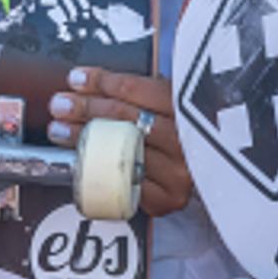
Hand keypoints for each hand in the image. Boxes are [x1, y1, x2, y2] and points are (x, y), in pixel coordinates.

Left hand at [50, 66, 192, 218]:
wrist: (215, 174)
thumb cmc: (186, 134)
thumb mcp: (175, 102)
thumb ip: (144, 92)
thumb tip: (96, 82)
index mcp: (193, 108)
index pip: (138, 90)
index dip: (103, 82)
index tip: (78, 79)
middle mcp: (187, 141)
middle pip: (127, 118)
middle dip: (87, 108)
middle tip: (62, 104)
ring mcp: (177, 173)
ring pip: (120, 149)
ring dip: (84, 137)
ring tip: (61, 129)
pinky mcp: (166, 198)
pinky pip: (123, 183)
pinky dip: (96, 170)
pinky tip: (78, 160)